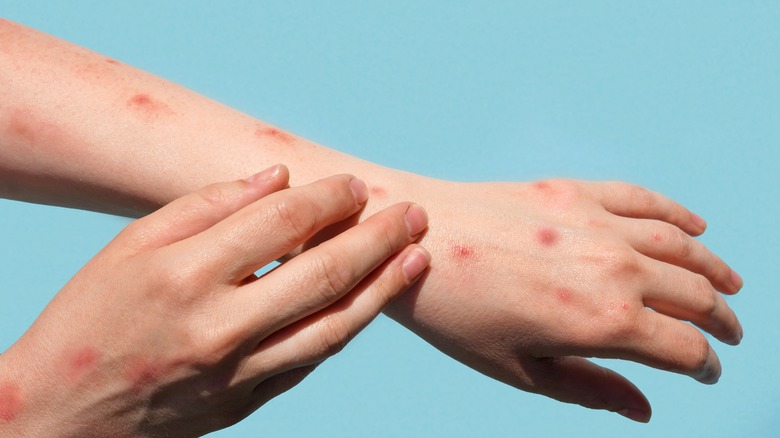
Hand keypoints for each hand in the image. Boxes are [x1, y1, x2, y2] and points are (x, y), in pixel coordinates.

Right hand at [0, 165, 429, 436]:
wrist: (62, 415)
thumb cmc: (90, 316)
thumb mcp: (131, 245)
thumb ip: (207, 205)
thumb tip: (279, 176)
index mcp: (185, 274)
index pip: (282, 223)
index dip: (328, 199)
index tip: (355, 185)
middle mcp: (219, 327)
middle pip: (323, 274)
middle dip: (378, 239)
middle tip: (413, 214)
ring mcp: (238, 373)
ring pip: (333, 327)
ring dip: (384, 289)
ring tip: (418, 258)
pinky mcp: (246, 403)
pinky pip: (311, 360)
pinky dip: (346, 327)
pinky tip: (371, 301)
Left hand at [386, 177, 741, 421]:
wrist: (415, 240)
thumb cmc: (458, 314)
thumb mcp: (521, 370)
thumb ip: (591, 389)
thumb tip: (645, 409)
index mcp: (605, 321)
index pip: (684, 347)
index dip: (705, 365)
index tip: (706, 371)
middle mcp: (616, 268)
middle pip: (695, 295)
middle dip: (721, 319)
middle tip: (731, 333)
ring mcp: (598, 223)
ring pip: (681, 247)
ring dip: (714, 268)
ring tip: (732, 285)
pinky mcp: (576, 191)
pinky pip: (645, 200)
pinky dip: (678, 214)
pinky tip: (695, 227)